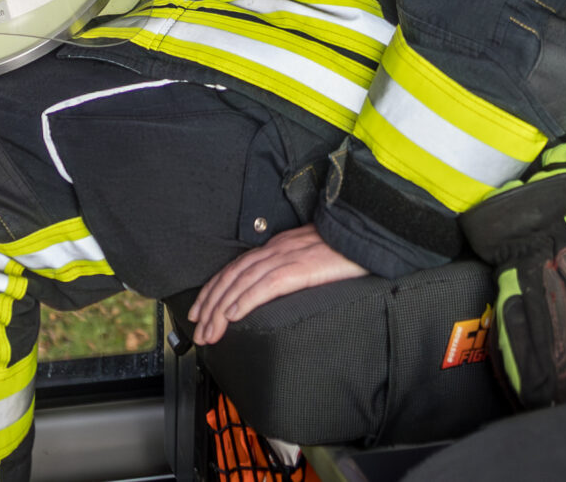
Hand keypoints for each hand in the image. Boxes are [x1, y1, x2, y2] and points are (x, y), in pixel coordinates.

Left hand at [188, 224, 365, 345]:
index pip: (235, 268)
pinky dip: (245, 301)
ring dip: (221, 309)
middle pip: (232, 276)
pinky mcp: (300, 268)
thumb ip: (292, 268)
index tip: (200, 310)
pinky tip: (234, 316)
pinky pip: (266, 286)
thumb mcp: (311, 255)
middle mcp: (276, 249)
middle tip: (198, 331)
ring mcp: (287, 257)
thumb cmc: (345, 247)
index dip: (214, 289)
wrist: (367, 234)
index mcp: (277, 247)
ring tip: (209, 331)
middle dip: (209, 304)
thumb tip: (278, 288)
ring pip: (243, 283)